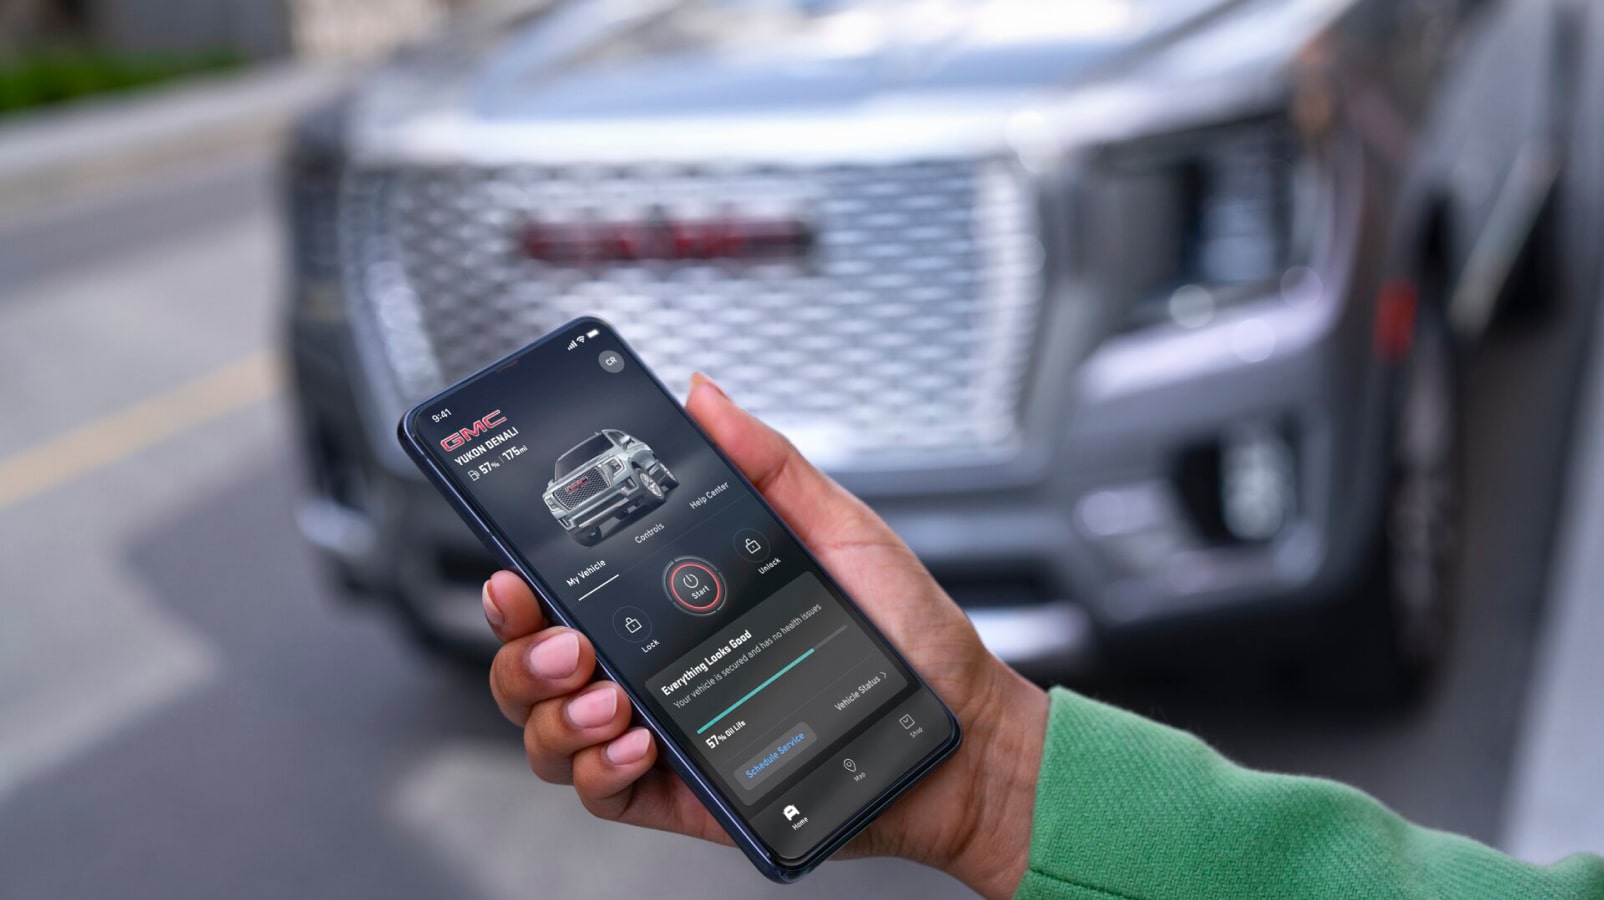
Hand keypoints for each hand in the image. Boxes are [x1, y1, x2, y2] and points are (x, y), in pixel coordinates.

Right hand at [484, 374, 1046, 898]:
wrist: (959, 734)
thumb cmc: (908, 634)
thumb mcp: (838, 530)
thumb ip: (767, 466)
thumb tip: (705, 395)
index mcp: (680, 602)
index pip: (573, 588)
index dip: (524, 577)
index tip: (516, 559)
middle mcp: (660, 665)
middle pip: (536, 658)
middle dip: (520, 645)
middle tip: (565, 633)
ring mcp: (665, 731)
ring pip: (550, 728)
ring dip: (552, 707)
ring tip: (606, 689)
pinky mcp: (686, 794)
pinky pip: (600, 793)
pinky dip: (598, 768)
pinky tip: (635, 742)